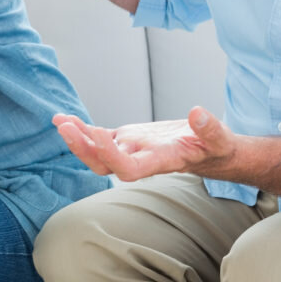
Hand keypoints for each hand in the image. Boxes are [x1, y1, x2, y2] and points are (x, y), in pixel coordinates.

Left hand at [53, 107, 237, 181]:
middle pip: (104, 164)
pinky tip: (65, 119)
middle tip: (66, 127)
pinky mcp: (130, 138)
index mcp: (160, 161)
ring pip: (98, 151)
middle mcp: (141, 158)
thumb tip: (197, 113)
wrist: (211, 151)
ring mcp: (133, 149)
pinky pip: (102, 137)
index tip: (97, 133)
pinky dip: (83, 129)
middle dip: (84, 149)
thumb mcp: (220, 139)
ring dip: (78, 138)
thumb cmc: (218, 148)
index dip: (110, 155)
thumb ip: (210, 129)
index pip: (128, 168)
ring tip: (60, 121)